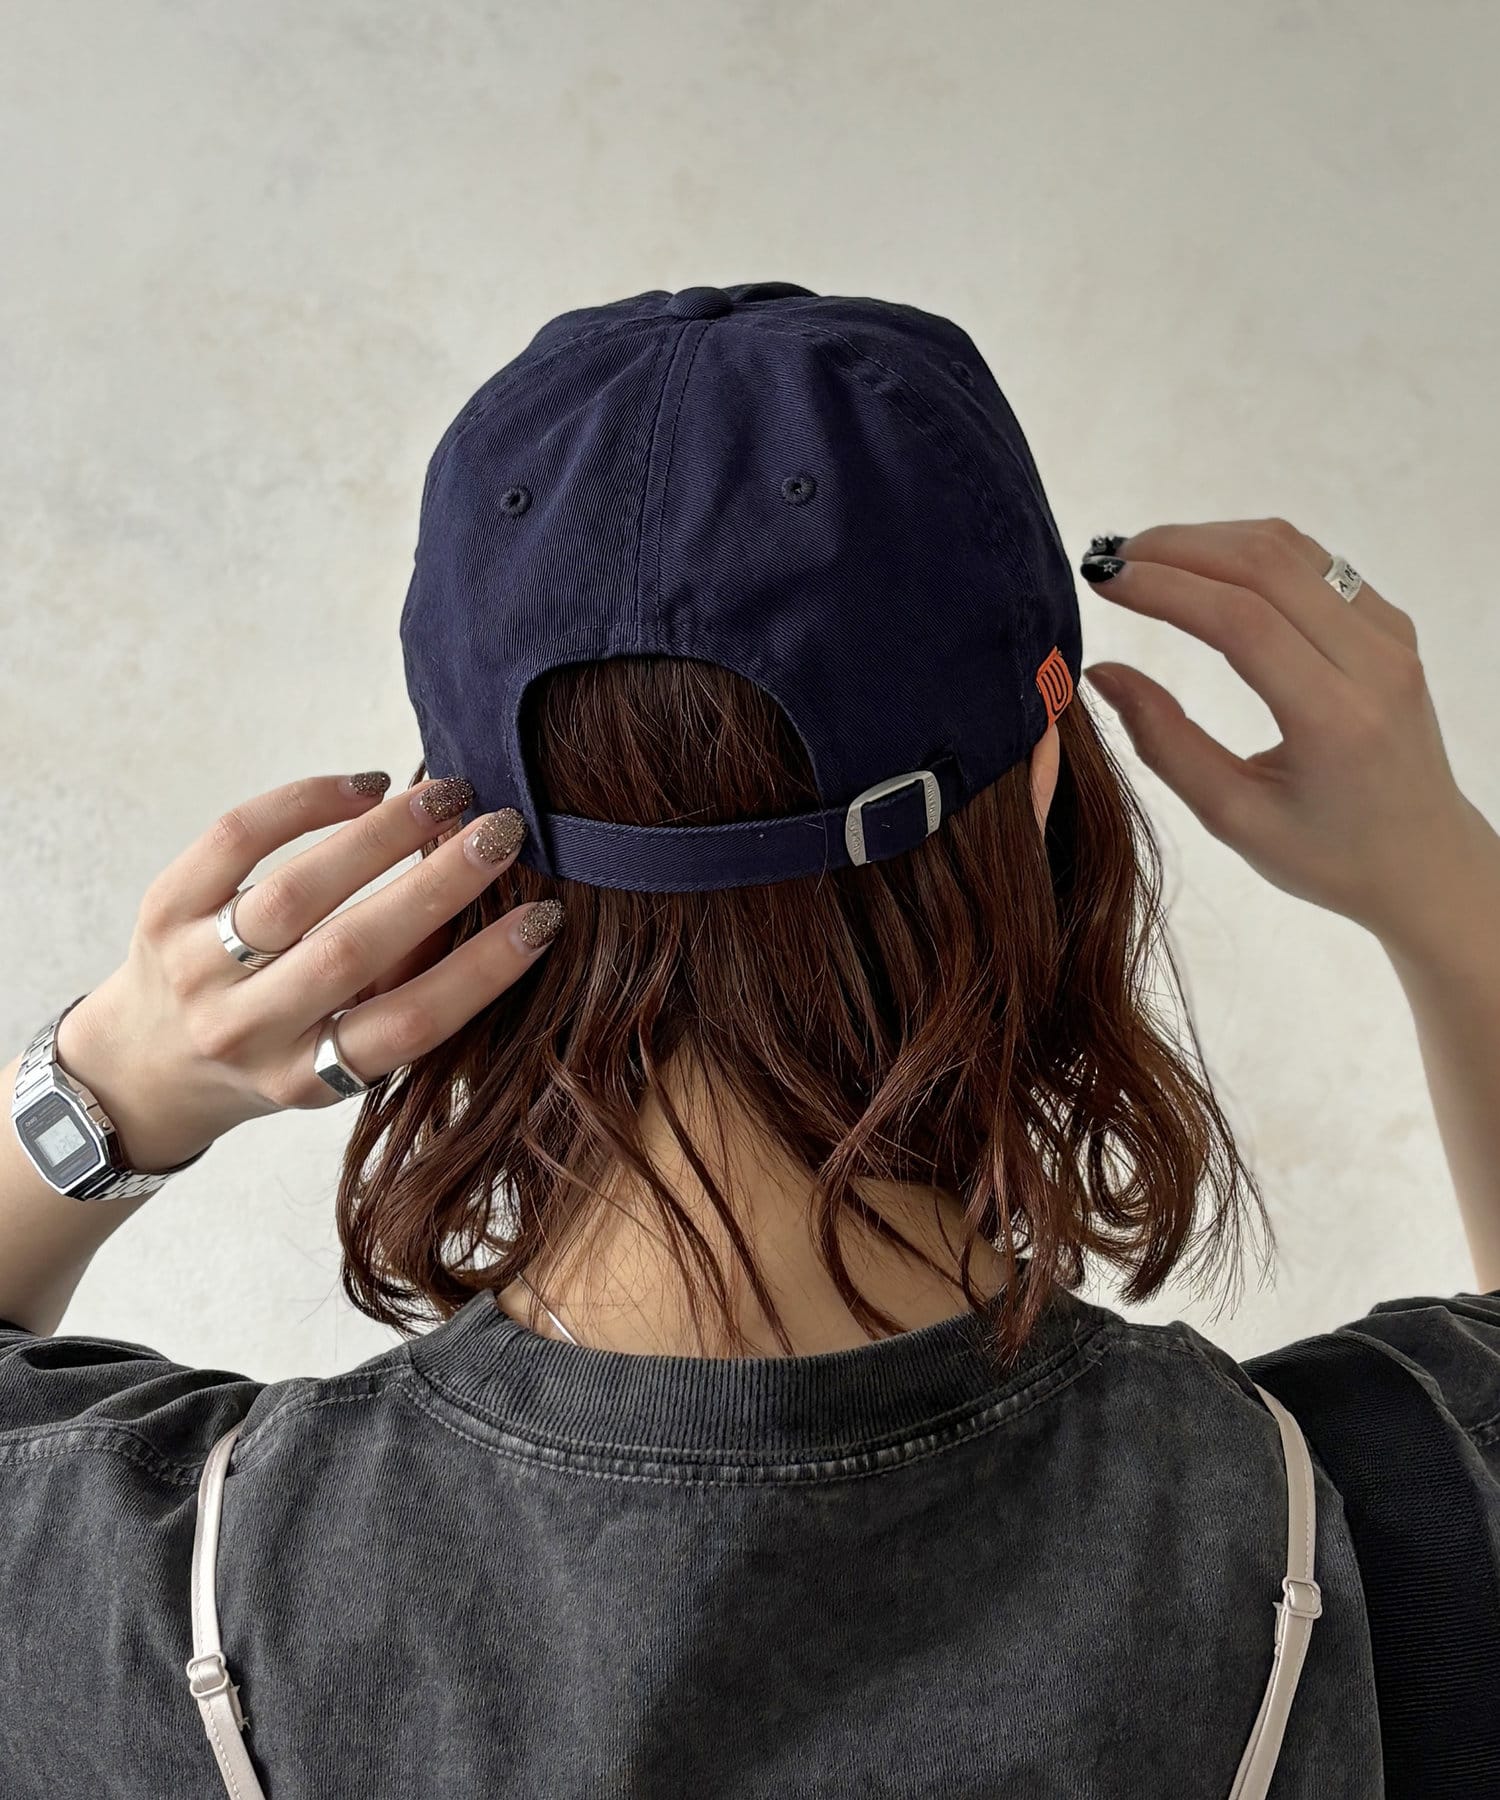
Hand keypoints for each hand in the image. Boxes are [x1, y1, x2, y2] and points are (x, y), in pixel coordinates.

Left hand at [50, 773, 561, 1173]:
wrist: (148, 1063)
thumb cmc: (273, 1050)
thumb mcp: (340, 1052)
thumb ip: (403, 989)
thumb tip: (484, 905)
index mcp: (304, 1077)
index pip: (406, 1024)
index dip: (481, 970)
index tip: (543, 917)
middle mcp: (244, 1031)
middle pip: (349, 952)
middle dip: (438, 885)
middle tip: (503, 832)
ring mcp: (195, 968)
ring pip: (293, 892)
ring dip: (379, 836)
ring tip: (445, 796)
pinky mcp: (163, 910)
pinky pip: (236, 839)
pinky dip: (306, 802)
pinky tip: (365, 787)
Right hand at [1079, 517, 1496, 951]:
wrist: (1426, 861)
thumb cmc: (1327, 855)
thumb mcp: (1233, 816)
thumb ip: (1164, 742)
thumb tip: (1102, 673)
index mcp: (1336, 721)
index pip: (1241, 621)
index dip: (1164, 589)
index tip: (1102, 582)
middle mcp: (1375, 664)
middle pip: (1265, 564)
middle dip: (1176, 548)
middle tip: (1109, 560)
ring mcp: (1391, 636)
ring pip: (1290, 549)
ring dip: (1209, 540)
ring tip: (1145, 559)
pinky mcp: (1391, 625)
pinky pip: (1314, 563)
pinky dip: (1248, 553)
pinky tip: (1203, 570)